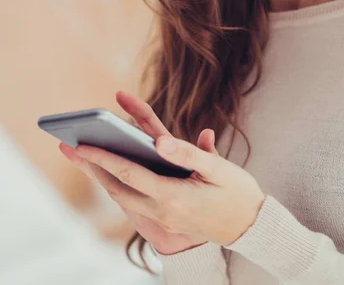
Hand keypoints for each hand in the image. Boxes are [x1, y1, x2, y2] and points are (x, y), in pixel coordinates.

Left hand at [59, 90, 265, 253]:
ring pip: (122, 197)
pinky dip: (117, 185)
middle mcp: (163, 211)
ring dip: (100, 176)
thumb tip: (159, 140)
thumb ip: (189, 153)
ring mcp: (163, 218)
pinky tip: (109, 171)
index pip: (130, 174)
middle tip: (68, 146)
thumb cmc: (238, 193)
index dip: (104, 158)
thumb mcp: (219, 169)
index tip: (82, 144)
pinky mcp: (165, 220)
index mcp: (174, 197)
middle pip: (117, 187)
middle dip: (90, 166)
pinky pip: (133, 202)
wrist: (251, 227)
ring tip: (81, 156)